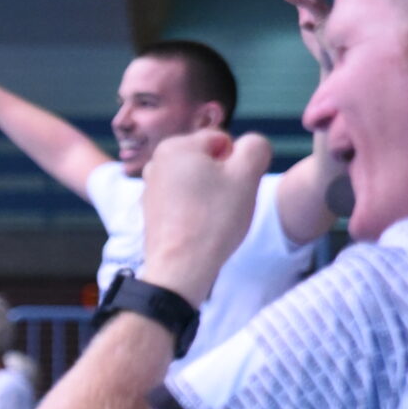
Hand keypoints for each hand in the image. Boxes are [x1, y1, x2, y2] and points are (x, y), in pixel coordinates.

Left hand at [139, 130, 273, 305]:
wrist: (180, 266)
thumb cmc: (213, 218)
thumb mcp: (247, 174)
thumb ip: (255, 148)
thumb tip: (250, 145)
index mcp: (175, 145)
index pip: (224, 142)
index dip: (238, 165)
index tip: (233, 188)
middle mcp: (156, 161)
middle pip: (209, 161)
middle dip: (224, 178)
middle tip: (225, 204)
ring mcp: (151, 186)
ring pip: (199, 182)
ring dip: (212, 195)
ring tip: (211, 217)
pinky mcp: (152, 209)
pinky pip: (185, 201)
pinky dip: (196, 210)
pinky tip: (198, 227)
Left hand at [279, 0, 330, 67]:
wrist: (332, 60)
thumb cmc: (322, 43)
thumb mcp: (308, 25)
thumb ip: (304, 14)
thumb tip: (297, 6)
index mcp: (319, 6)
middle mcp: (323, 7)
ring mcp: (325, 14)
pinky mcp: (325, 23)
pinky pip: (312, 10)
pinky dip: (300, 2)